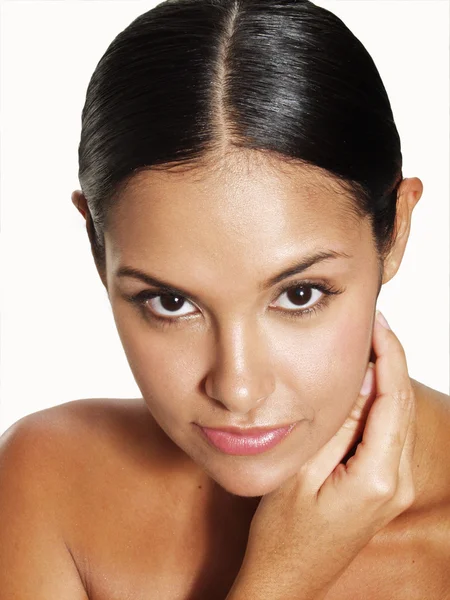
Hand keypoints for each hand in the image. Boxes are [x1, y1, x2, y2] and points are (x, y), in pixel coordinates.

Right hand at [226, 311, 416, 599]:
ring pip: (398, 418)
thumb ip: (335, 426)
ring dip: (385, 379)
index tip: (377, 322)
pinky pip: (389, 435)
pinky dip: (379, 404)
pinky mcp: (384, 488)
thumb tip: (358, 380)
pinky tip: (362, 385)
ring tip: (366, 345)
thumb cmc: (283, 532)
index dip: (388, 355)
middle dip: (390, 360)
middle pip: (401, 405)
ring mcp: (393, 488)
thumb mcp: (299, 472)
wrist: (287, 578)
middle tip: (370, 324)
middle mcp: (395, 482)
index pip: (393, 400)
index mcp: (376, 477)